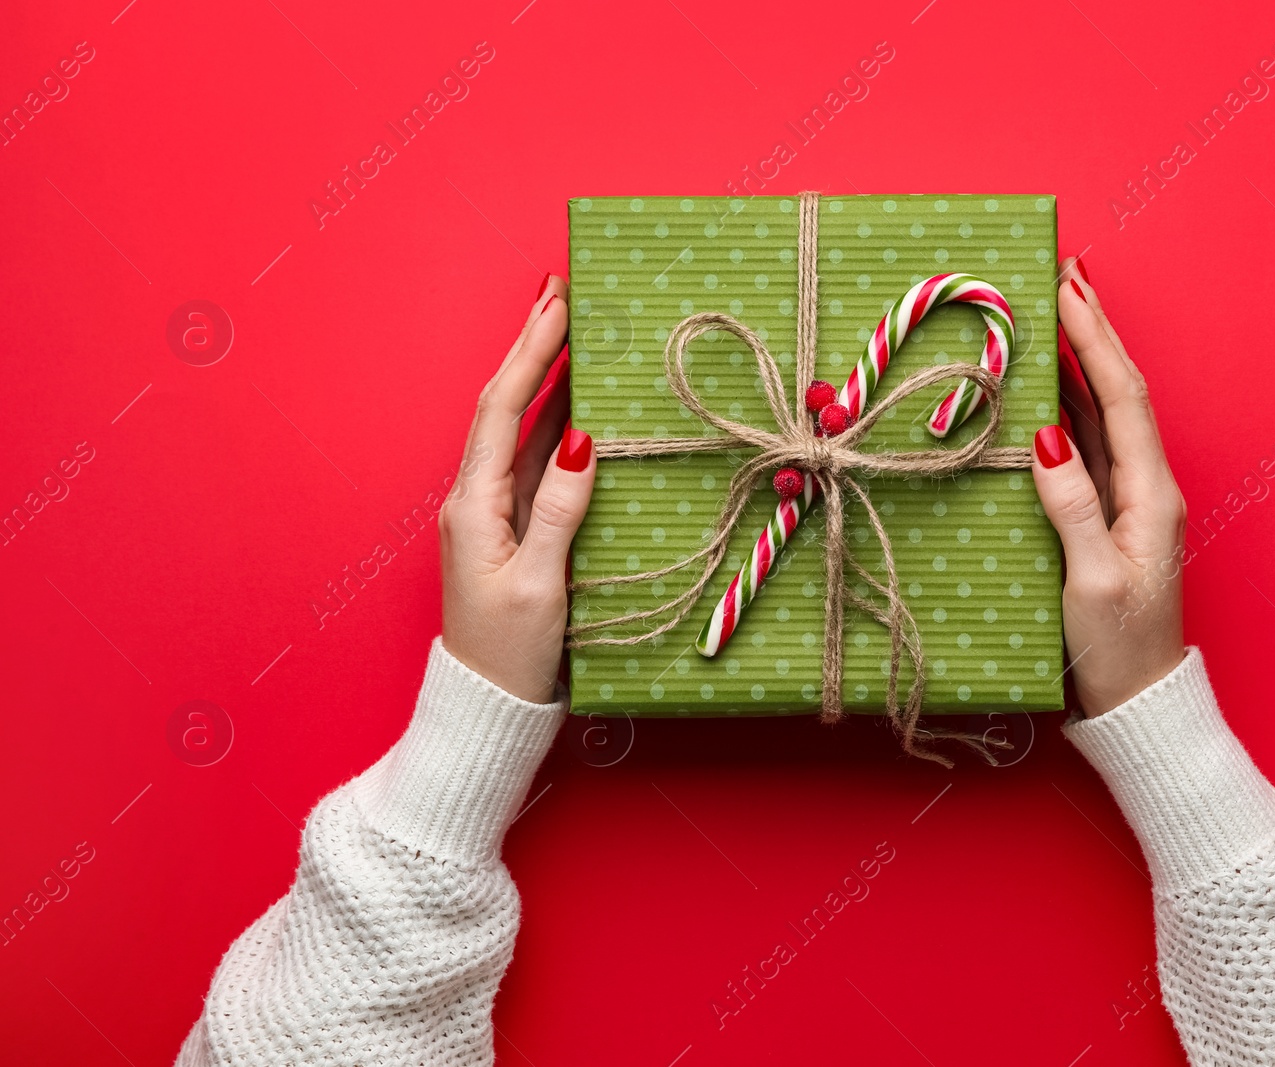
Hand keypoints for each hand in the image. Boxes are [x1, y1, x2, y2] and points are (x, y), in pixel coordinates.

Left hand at [440, 276, 594, 703]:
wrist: (487, 705)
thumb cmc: (510, 653)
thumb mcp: (539, 584)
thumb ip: (561, 511)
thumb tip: (583, 442)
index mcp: (474, 505)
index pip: (502, 410)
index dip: (531, 353)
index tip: (557, 304)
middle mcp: (478, 498)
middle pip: (507, 405)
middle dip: (533, 345)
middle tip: (559, 290)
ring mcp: (496, 512)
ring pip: (525, 429)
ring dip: (548, 377)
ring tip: (574, 329)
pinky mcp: (516, 530)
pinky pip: (539, 462)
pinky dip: (559, 423)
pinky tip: (580, 403)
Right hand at [1033, 259, 1185, 716]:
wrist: (1136, 700)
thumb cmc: (1118, 649)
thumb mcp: (1093, 582)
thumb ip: (1072, 508)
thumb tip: (1047, 438)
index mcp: (1151, 495)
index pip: (1124, 399)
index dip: (1096, 342)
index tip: (1069, 292)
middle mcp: (1145, 487)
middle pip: (1119, 393)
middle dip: (1094, 331)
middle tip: (1067, 275)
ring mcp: (1125, 501)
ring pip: (1102, 414)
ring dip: (1080, 361)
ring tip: (1055, 312)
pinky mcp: (1103, 518)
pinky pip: (1086, 447)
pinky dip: (1067, 405)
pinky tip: (1047, 386)